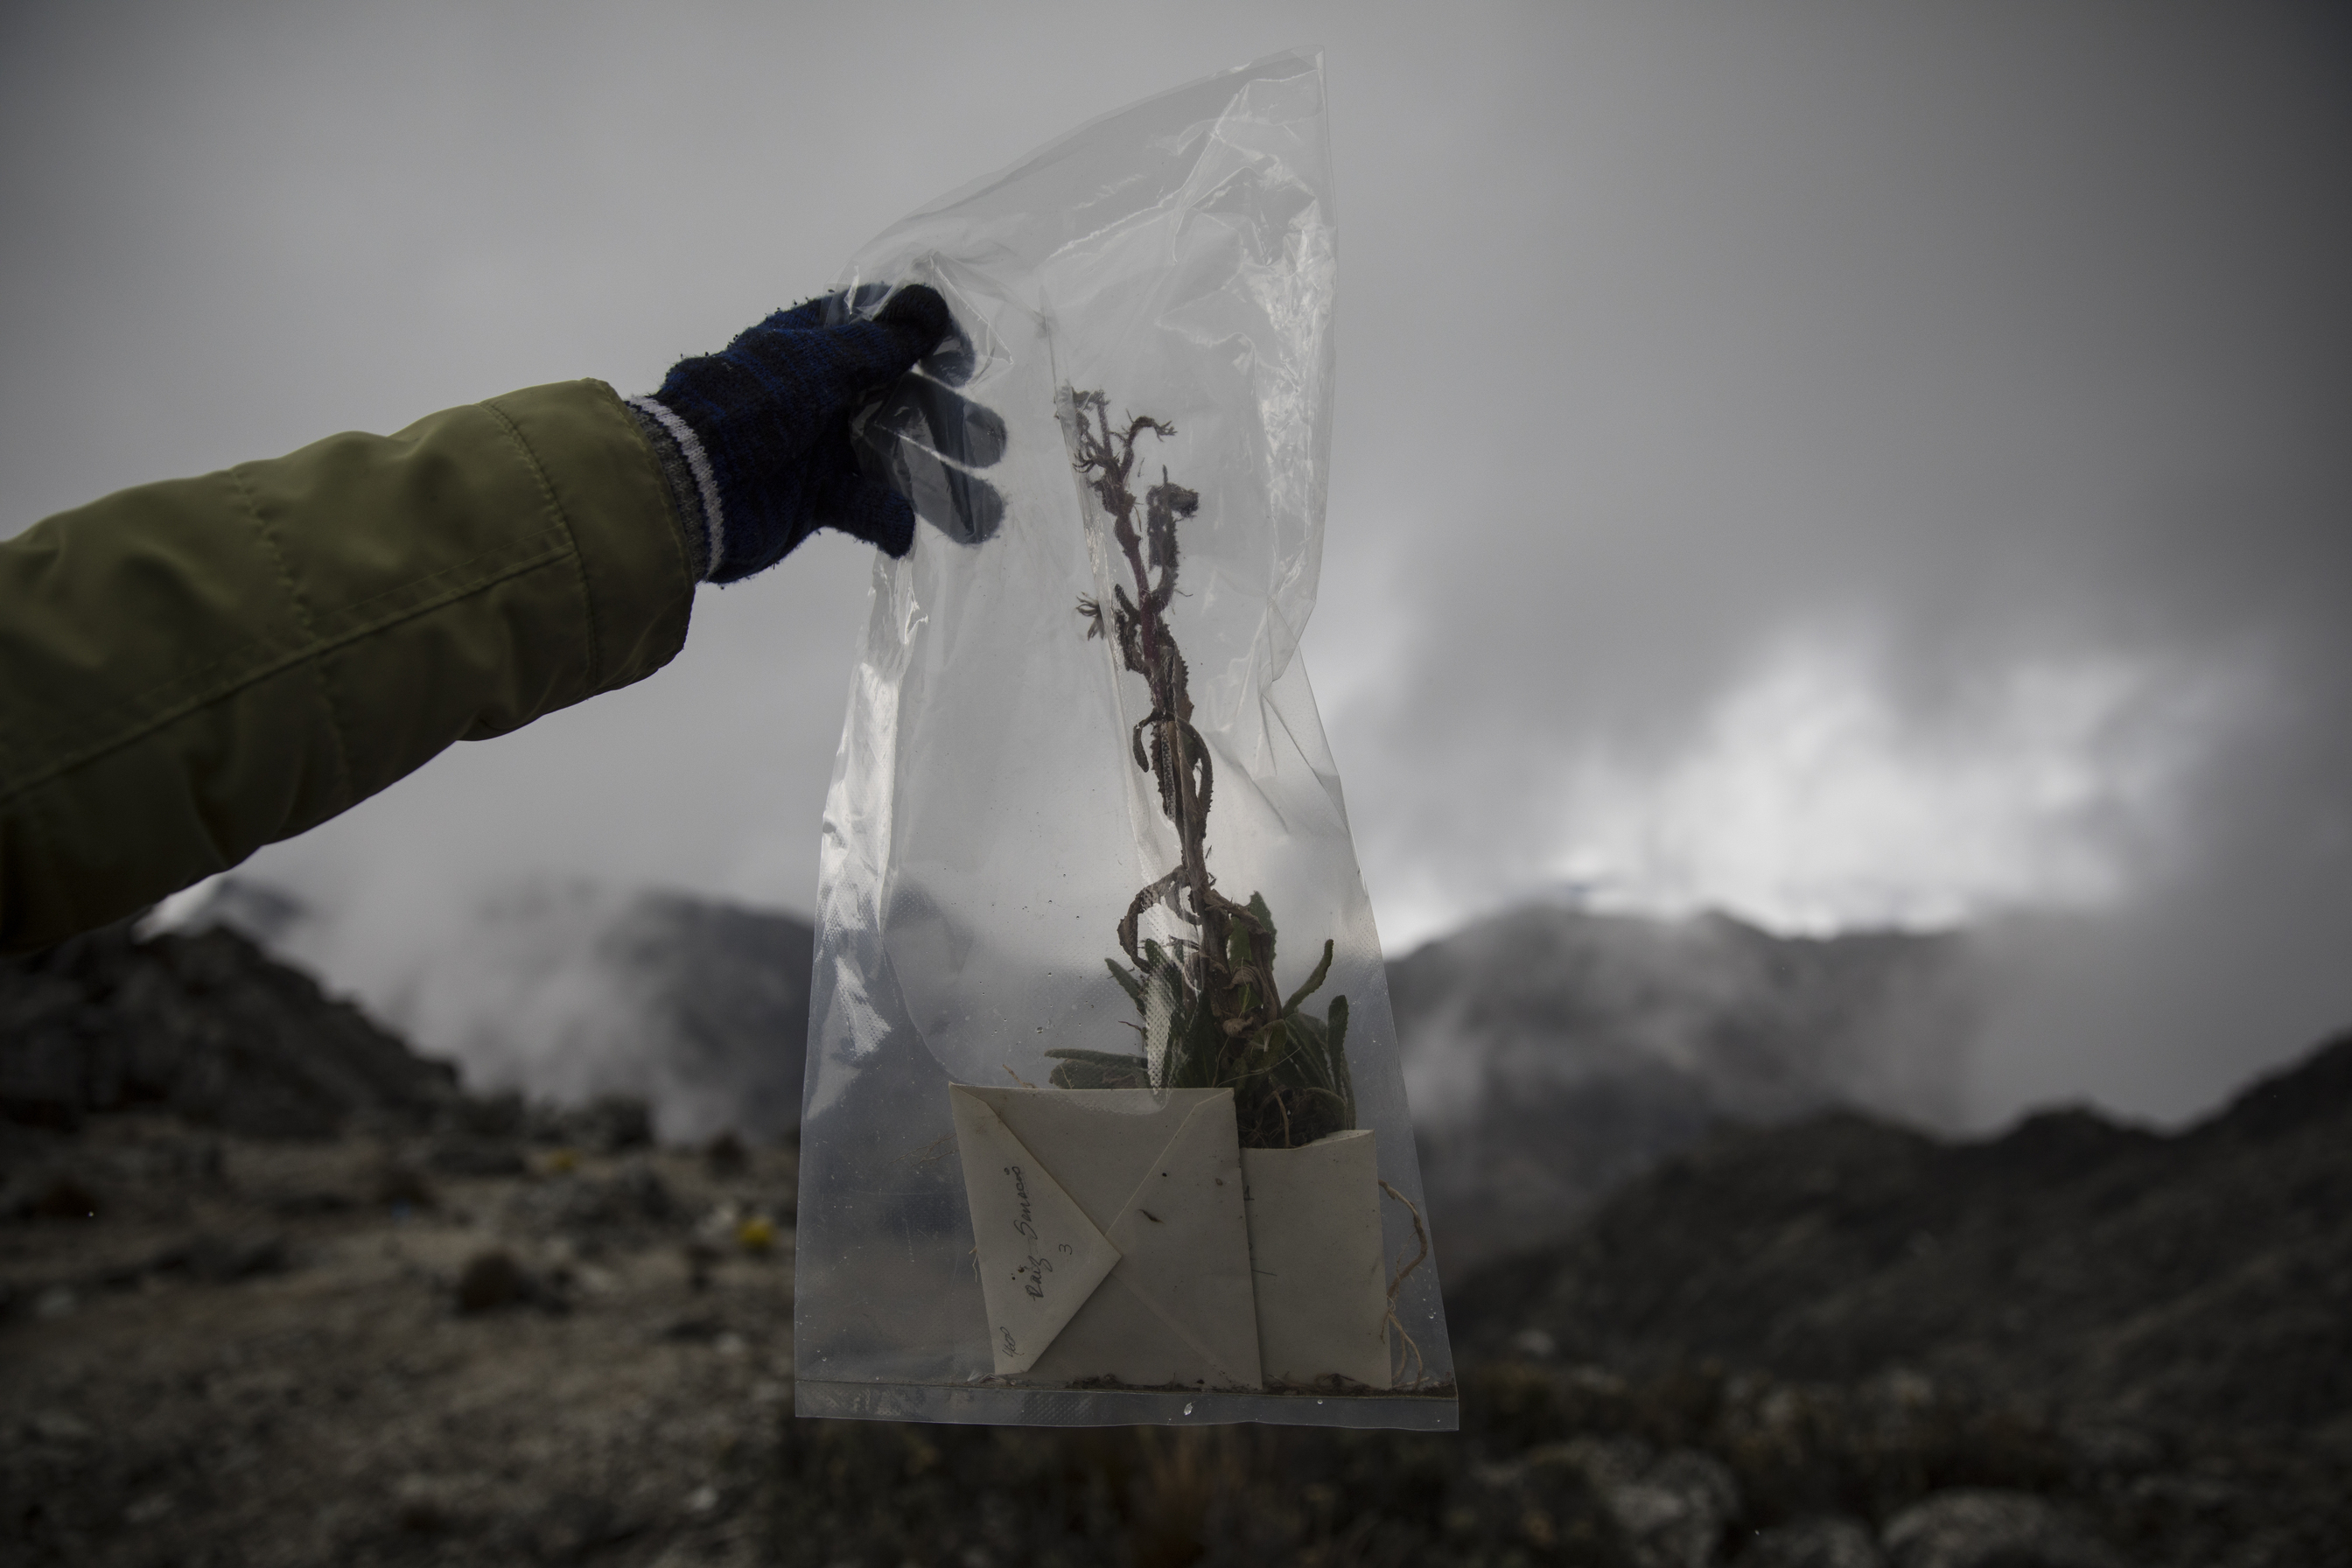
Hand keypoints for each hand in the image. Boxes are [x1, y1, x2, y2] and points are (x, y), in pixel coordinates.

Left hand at [631, 284, 1002, 581]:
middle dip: (948, 421)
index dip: (926, 341)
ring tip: (988, 510)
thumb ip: (880, 342)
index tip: (966, 356)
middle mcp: (821, 394)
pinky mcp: (817, 501)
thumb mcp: (817, 364)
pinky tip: (911, 531)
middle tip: (994, 440)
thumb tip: (932, 303)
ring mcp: (820, 449)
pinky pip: (867, 507)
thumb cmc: (749, 407)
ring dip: (940, 482)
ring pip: (894, 459)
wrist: (690, 486)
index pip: (879, 332)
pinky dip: (891, 520)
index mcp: (813, 347)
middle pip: (900, 400)